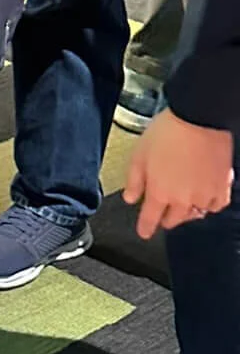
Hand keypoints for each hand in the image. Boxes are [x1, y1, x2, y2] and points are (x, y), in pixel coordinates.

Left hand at [123, 108, 234, 239]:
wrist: (199, 120)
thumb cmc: (166, 134)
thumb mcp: (138, 155)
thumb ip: (134, 181)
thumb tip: (131, 198)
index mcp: (159, 193)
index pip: (151, 219)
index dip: (145, 228)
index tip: (144, 233)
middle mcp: (183, 199)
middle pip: (174, 220)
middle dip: (166, 219)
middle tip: (162, 215)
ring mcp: (205, 195)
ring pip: (195, 214)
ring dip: (187, 212)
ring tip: (182, 204)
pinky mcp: (223, 186)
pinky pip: (216, 205)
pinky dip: (209, 205)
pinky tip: (205, 199)